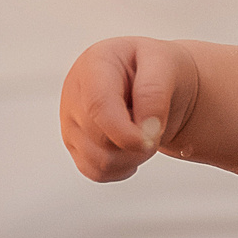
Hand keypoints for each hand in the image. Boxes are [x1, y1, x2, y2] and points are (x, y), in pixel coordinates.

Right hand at [60, 36, 196, 181]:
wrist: (160, 83)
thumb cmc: (160, 70)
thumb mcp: (166, 64)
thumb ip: (154, 92)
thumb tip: (144, 129)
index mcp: (94, 64)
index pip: (98, 106)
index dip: (125, 132)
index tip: (152, 138)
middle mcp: (74, 93)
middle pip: (100, 140)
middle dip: (137, 142)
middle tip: (156, 125)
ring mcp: (70, 121)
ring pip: (99, 162)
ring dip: (133, 157)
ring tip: (144, 133)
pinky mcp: (76, 145)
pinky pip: (97, 173)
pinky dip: (123, 168)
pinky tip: (133, 148)